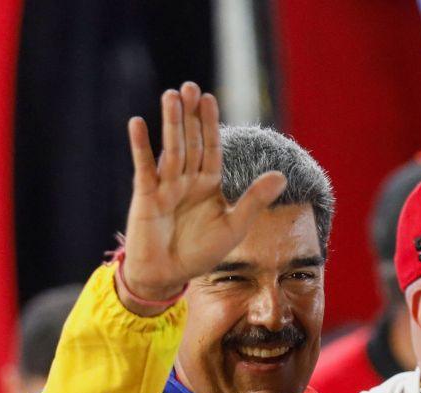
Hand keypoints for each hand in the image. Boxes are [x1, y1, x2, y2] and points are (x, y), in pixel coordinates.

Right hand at [119, 81, 286, 314]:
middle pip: (190, 142)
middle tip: (188, 86)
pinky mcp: (146, 196)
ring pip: (171, 149)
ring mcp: (165, 187)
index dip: (210, 124)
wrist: (167, 277)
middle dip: (189, 116)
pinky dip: (141, 146)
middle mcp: (186, 181)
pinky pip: (144, 167)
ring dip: (171, 123)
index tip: (209, 97)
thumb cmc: (200, 254)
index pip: (211, 148)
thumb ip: (254, 200)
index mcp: (208, 185)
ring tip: (171, 96)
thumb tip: (282, 176)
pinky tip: (138, 123)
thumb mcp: (234, 227)